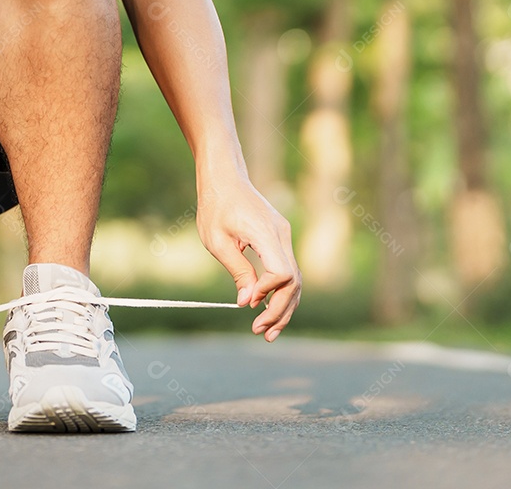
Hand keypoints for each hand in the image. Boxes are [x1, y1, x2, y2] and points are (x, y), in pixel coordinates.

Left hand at [196, 174, 301, 341]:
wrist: (225, 179)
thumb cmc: (215, 206)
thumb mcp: (217, 241)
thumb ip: (237, 271)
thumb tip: (247, 302)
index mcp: (266, 233)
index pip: (282, 272)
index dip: (267, 292)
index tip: (248, 302)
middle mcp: (282, 235)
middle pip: (293, 281)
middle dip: (279, 310)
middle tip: (260, 332)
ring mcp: (284, 237)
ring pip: (295, 279)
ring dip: (284, 306)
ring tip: (268, 331)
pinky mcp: (280, 239)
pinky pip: (288, 270)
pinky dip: (281, 292)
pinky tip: (269, 310)